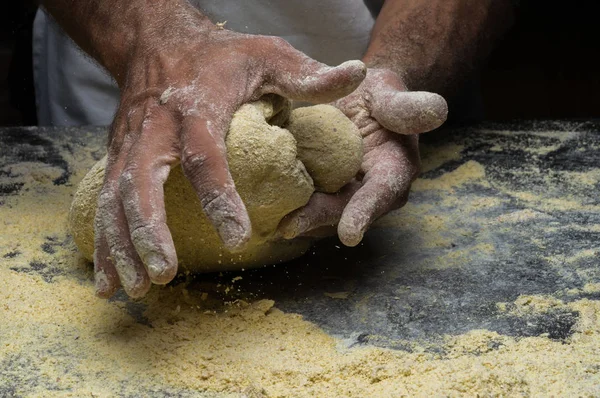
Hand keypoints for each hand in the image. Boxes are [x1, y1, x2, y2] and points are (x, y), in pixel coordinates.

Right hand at [93, 7, 366, 297]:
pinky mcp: (117, 155)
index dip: (219, 197)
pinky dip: (105, 243)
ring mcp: (129, 143)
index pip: (204, 156)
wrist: (157, 40)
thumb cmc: (220, 55)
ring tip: (135, 289)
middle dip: (150, 231)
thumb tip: (356, 74)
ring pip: (116, 199)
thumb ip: (308, 75)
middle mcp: (155, 129)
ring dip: (122, 246)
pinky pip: (104, 202)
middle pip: (142, 182)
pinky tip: (111, 281)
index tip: (237, 238)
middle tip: (165, 273)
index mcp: (196, 108)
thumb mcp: (267, 55)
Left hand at [277, 68, 446, 245]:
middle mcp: (372, 191)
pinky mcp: (323, 192)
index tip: (349, 234)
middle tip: (289, 227)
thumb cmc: (378, 94)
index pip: (383, 193)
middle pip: (346, 211)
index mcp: (395, 169)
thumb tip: (438, 110)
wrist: (359, 101)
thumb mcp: (391, 92)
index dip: (365, 212)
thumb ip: (408, 106)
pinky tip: (259, 204)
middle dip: (319, 221)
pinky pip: (305, 201)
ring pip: (322, 213)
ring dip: (298, 218)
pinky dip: (285, 203)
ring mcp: (346, 195)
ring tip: (268, 220)